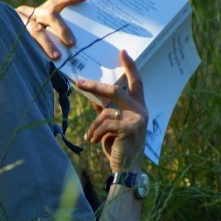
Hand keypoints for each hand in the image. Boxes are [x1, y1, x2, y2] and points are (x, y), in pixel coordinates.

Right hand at [16, 0, 87, 59]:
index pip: (57, 0)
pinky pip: (24, 43)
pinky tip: (43, 63)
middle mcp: (31, 13)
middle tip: (72, 43)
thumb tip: (80, 23)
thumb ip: (60, 27)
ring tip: (57, 57)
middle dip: (62, 29)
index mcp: (41, 9)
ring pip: (35, 30)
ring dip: (47, 44)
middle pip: (50, 15)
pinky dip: (35, 52)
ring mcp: (19, 22)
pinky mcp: (11, 34)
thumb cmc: (34, 37)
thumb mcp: (45, 29)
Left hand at [77, 50, 147, 171]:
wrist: (126, 169)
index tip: (123, 52)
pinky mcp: (131, 127)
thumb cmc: (119, 146)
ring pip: (106, 111)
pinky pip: (105, 122)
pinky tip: (94, 141)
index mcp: (139, 107)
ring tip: (90, 136)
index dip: (130, 67)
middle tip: (79, 82)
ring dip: (93, 125)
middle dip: (95, 86)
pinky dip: (95, 132)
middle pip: (115, 90)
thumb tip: (92, 95)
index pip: (136, 82)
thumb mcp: (112, 125)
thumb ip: (106, 109)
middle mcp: (141, 110)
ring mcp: (138, 118)